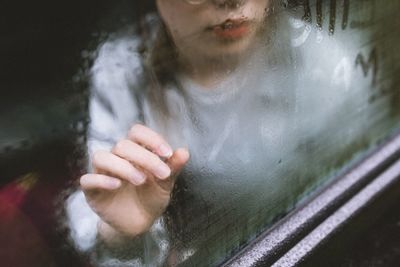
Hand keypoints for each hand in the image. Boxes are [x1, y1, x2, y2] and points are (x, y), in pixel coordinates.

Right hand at [80, 124, 188, 240]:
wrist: (138, 225)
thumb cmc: (151, 198)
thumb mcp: (165, 184)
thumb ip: (173, 168)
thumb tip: (184, 151)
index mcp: (134, 152)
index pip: (136, 132)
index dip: (151, 138)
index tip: (168, 153)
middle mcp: (116, 158)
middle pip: (122, 145)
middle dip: (145, 158)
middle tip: (163, 174)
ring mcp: (102, 173)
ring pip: (101, 157)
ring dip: (123, 166)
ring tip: (141, 180)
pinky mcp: (92, 192)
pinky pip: (87, 180)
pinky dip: (101, 180)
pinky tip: (117, 185)